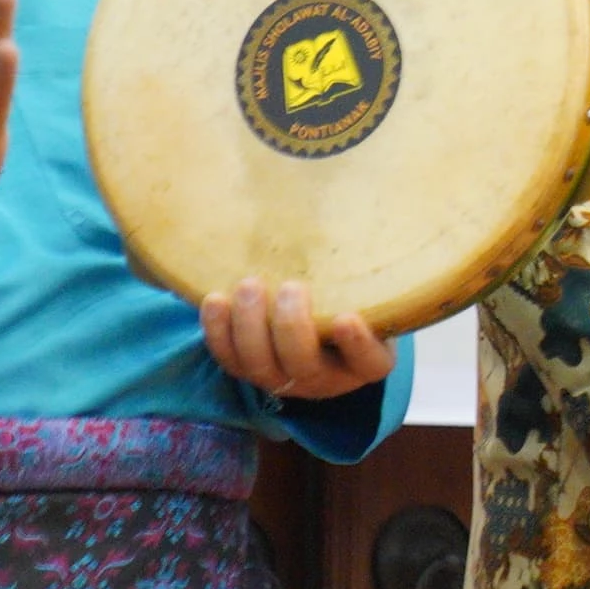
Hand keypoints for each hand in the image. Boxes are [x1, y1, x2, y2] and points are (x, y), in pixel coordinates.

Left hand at [202, 277, 398, 401]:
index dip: (357, 345)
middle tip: (291, 287)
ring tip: (250, 285)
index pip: (368, 362)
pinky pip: (227, 357)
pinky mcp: (247, 369)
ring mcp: (282, 378)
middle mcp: (324, 379)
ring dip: (250, 325)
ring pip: (259, 363)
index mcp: (365, 362)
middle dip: (291, 326)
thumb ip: (371, 276)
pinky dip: (217, 330)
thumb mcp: (373, 296)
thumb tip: (370, 210)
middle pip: (304, 366)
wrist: (320, 322)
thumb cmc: (354, 302)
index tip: (347, 317)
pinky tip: (216, 299)